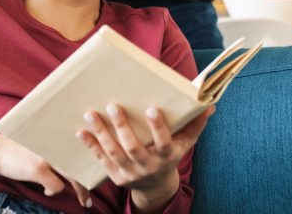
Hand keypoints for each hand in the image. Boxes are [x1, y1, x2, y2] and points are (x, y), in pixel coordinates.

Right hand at [0, 134, 94, 207]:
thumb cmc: (23, 147)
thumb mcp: (46, 143)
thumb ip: (62, 147)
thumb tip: (82, 159)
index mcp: (62, 135)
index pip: (87, 146)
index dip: (97, 160)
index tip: (101, 174)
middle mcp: (58, 143)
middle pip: (83, 163)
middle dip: (92, 179)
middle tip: (96, 192)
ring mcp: (49, 155)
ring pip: (74, 177)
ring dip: (82, 191)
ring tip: (86, 201)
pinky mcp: (39, 168)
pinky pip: (56, 187)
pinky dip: (52, 192)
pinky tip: (46, 191)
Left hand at [77, 104, 213, 208]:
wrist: (156, 186)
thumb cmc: (171, 155)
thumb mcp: (186, 142)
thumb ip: (196, 123)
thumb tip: (210, 105)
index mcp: (166, 156)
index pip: (163, 142)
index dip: (158, 127)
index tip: (152, 108)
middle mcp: (148, 166)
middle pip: (133, 147)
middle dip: (122, 127)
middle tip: (113, 105)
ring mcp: (130, 173)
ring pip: (114, 153)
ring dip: (102, 134)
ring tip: (91, 114)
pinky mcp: (116, 176)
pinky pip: (101, 160)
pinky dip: (91, 146)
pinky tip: (81, 131)